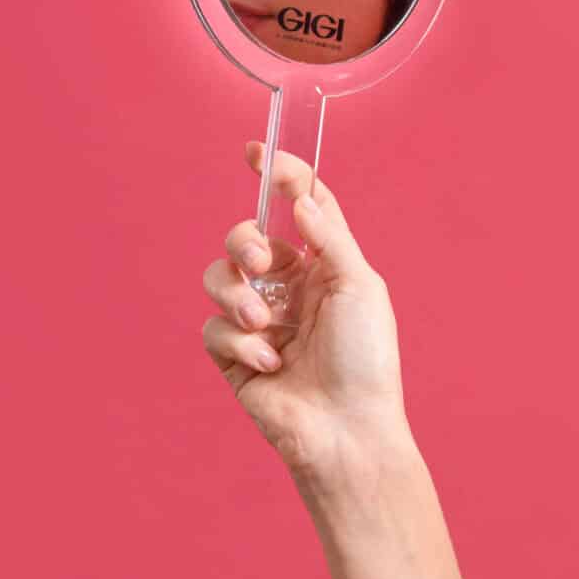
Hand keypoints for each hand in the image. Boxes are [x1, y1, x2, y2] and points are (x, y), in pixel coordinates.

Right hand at [200, 142, 409, 477]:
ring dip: (238, 297)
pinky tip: (271, 364)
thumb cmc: (366, 360)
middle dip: (244, 243)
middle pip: (245, 238)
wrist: (345, 427)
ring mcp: (259, 320)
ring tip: (266, 327)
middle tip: (262, 264)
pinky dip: (240, 343)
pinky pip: (213, 327)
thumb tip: (301, 198)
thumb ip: (328, 238)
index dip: (280, 177)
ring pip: (218, 277)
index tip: (256, 151)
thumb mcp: (360, 287)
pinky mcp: (234, 354)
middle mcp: (290, 288)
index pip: (298, 210)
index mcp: (325, 267)